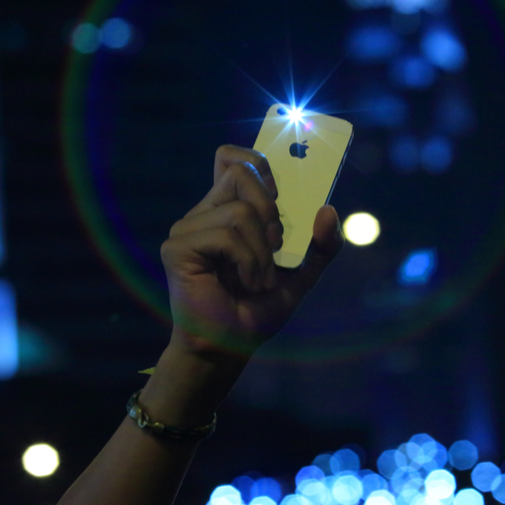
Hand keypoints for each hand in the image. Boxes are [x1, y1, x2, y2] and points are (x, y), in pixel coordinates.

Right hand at [160, 145, 342, 357]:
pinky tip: (246, 284)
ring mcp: (188, 228)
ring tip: (259, 279)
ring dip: (262, 252)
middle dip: (271, 208)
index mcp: (229, 209)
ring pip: (241, 210)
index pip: (233, 157)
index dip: (257, 159)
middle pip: (240, 171)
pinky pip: (226, 235)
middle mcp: (206, 212)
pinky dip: (248, 263)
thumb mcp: (303, 274)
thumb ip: (322, 245)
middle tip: (277, 245)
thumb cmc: (258, 309)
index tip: (280, 193)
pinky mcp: (177, 248)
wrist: (232, 347)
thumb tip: (328, 209)